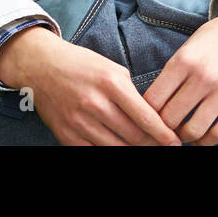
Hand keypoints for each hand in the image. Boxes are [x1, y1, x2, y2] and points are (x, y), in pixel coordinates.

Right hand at [0, 25, 181, 145]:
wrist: (42, 66)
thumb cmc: (83, 65)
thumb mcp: (113, 69)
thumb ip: (131, 93)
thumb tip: (151, 117)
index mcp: (112, 83)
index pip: (145, 116)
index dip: (163, 133)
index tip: (175, 141)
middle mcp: (95, 103)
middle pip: (133, 136)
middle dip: (151, 143)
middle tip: (162, 145)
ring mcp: (78, 121)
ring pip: (115, 147)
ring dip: (132, 150)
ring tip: (144, 147)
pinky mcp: (65, 134)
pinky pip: (92, 151)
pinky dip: (108, 151)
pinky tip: (119, 147)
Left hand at [144, 2, 217, 145]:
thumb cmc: (215, 40)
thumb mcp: (187, 48)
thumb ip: (171, 76)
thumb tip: (151, 108)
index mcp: (184, 61)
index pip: (152, 101)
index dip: (146, 115)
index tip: (148, 119)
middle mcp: (203, 76)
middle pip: (170, 119)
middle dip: (163, 128)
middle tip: (165, 128)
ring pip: (193, 131)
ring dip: (183, 137)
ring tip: (183, 132)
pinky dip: (206, 142)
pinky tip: (202, 137)